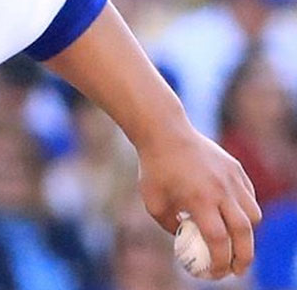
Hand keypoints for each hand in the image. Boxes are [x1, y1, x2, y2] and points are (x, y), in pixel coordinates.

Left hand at [137, 126, 262, 278]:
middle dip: (243, 257)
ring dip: (246, 233)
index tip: (216, 274)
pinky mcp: (236, 169)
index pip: (218, 240)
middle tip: (237, 270)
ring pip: (253, 214)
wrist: (164, 132)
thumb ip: (171, 225)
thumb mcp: (153, 203)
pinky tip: (232, 217)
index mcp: (200, 200)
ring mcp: (232, 179)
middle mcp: (221, 191)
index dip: (220, 262)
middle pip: (243, 233)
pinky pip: (248, 197)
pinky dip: (245, 211)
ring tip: (234, 242)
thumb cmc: (154, 168)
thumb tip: (186, 238)